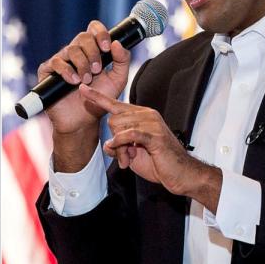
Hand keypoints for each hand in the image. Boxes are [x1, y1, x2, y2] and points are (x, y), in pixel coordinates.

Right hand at [37, 22, 130, 171]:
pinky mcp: (48, 72)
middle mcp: (75, 52)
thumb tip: (117, 43)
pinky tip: (74, 81)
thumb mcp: (117, 80)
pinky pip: (56, 62)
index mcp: (92, 50)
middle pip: (83, 37)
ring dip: (82, 64)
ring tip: (86, 80)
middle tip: (98, 70)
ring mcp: (61, 61)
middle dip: (93, 52)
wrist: (83, 121)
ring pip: (71, 49)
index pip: (93, 29)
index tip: (106, 47)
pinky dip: (67, 70)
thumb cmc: (99, 99)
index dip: (100, 33)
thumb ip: (122, 61)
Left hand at [79, 84, 221, 209]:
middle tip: (125, 156)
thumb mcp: (132, 154)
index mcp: (141, 116)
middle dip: (115, 141)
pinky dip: (123, 143)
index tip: (82, 89)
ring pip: (119, 128)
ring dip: (121, 149)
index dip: (97, 97)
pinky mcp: (155, 135)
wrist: (182, 175)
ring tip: (131, 158)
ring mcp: (152, 123)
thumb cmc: (159, 163)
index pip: (115, 104)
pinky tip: (127, 153)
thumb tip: (108, 144)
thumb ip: (118, 145)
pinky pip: (130, 134)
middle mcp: (147, 115)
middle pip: (114, 119)